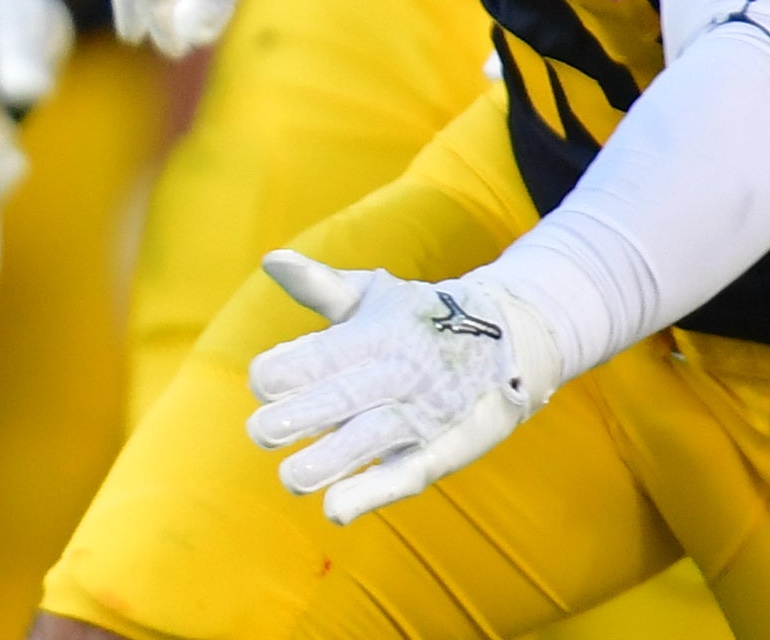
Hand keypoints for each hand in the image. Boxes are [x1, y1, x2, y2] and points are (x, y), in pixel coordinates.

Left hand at [246, 251, 558, 524]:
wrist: (511, 340)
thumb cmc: (419, 317)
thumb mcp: (373, 294)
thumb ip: (319, 286)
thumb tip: (270, 259)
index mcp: (378, 333)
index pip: (328, 352)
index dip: (291, 367)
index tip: (258, 380)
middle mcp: (400, 373)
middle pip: (346, 397)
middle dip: (302, 415)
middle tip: (260, 430)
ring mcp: (423, 414)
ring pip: (373, 438)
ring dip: (332, 460)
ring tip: (290, 478)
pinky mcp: (440, 451)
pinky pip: (406, 473)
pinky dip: (372, 492)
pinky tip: (336, 509)